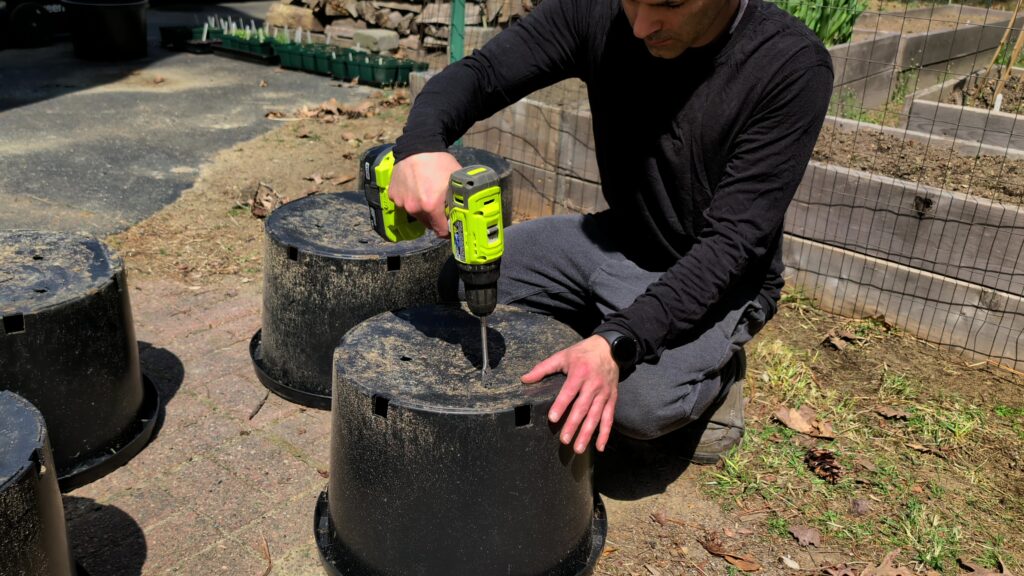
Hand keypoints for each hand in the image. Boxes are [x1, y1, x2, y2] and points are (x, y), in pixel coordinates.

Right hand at [388, 152, 461, 236]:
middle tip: (440, 205)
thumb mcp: (456, 181)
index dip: (448, 230)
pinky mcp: (393, 195)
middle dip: (435, 218)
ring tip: (427, 193)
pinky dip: (410, 199)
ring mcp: (402, 202)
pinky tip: (415, 187)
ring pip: (416, 214)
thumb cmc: (439, 162)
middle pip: (428, 224)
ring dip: (422, 209)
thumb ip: (459, 200)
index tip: (451, 225)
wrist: (418, 146)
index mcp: (431, 206)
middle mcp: (414, 207)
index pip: (441, 231)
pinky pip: (404, 203)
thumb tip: (465, 215)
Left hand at [521, 335, 618, 453]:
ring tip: (578, 448)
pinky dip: (605, 433)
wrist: (610, 349)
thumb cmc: (582, 353)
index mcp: (579, 373)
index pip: (569, 392)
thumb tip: (524, 379)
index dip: (561, 405)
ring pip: (596, 416)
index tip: (552, 419)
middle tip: (564, 440)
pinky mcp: (612, 399)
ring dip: (587, 433)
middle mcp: (593, 384)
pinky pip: (609, 418)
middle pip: (583, 407)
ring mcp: (604, 393)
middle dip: (573, 424)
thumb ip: (543, 368)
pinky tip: (599, 447)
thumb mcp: (563, 356)